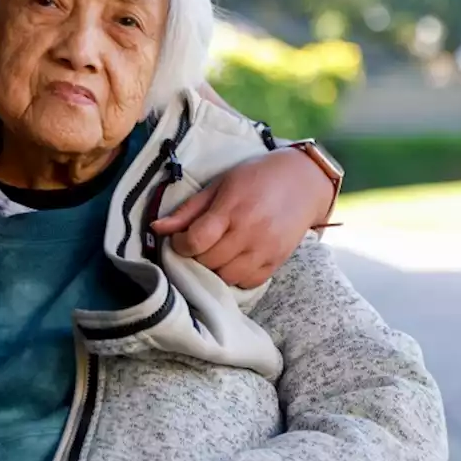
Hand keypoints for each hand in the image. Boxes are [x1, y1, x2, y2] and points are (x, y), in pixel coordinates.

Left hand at [151, 147, 332, 287]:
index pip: (196, 240)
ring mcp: (266, 249)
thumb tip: (157, 228)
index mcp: (232, 209)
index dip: (180, 245)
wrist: (303, 181)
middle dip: (195, 257)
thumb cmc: (256, 178)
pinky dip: (235, 277)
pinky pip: (249, 282)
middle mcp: (250, 232)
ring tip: (213, 255)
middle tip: (195, 247)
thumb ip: (188, 210)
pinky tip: (232, 262)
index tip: (179, 240)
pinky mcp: (278, 261)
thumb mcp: (219, 185)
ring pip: (227, 277)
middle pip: (209, 262)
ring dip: (213, 270)